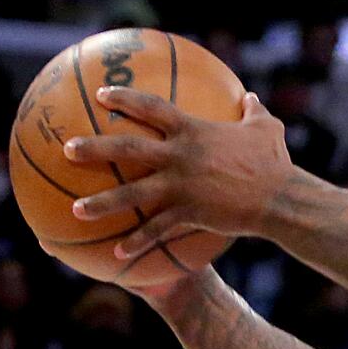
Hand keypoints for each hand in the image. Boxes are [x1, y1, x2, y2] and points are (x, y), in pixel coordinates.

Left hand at [63, 87, 293, 257]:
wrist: (280, 197)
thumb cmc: (275, 161)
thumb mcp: (268, 128)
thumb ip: (253, 111)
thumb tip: (249, 97)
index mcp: (195, 131)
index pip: (152, 107)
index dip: (125, 98)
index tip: (102, 94)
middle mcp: (180, 156)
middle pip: (128, 148)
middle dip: (95, 147)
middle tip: (67, 147)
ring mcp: (181, 186)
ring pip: (132, 194)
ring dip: (101, 202)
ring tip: (75, 210)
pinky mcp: (189, 213)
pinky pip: (157, 230)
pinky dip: (137, 242)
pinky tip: (117, 253)